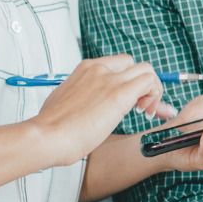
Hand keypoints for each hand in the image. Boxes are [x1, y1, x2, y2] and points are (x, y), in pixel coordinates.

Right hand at [29, 55, 171, 167]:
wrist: (46, 136)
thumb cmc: (52, 128)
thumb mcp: (65, 101)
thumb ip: (81, 96)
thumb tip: (90, 105)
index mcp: (86, 69)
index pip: (120, 65)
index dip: (132, 82)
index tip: (135, 102)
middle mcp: (99, 69)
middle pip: (135, 65)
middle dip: (146, 86)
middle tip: (143, 109)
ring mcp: (109, 79)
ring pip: (147, 71)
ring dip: (153, 91)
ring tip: (146, 113)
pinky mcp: (118, 93)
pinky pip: (149, 82)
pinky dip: (155, 96)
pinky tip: (147, 113)